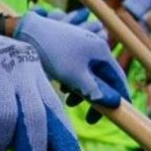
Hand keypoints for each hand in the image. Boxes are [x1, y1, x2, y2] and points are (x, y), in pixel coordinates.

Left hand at [14, 12, 129, 122]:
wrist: (28, 31)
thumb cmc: (53, 54)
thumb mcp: (75, 77)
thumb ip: (96, 91)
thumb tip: (116, 104)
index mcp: (102, 51)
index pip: (118, 78)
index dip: (121, 97)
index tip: (121, 114)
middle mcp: (96, 47)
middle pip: (104, 79)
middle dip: (96, 99)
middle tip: (89, 118)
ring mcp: (84, 46)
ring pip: (90, 75)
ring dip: (82, 92)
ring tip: (68, 101)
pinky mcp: (71, 47)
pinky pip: (79, 69)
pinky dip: (74, 81)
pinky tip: (62, 86)